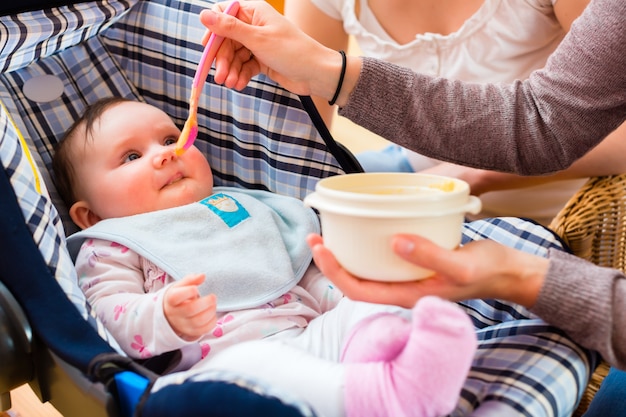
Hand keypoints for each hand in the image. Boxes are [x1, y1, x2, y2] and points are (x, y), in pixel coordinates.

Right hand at [164, 274, 216, 339]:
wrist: (170, 316)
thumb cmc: (179, 298)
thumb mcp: (180, 286)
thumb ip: (191, 279)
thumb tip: (202, 275)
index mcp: (171, 300)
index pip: (176, 297)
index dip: (189, 291)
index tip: (196, 289)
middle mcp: (175, 314)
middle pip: (190, 309)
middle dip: (206, 302)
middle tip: (213, 297)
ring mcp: (183, 325)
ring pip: (198, 321)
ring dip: (211, 311)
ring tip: (213, 305)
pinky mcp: (191, 332)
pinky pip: (203, 330)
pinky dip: (212, 321)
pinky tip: (212, 314)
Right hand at [199, 1, 353, 102]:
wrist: (316, 74)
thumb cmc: (291, 51)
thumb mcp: (258, 39)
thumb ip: (230, 28)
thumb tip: (203, 15)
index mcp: (254, 12)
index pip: (223, 15)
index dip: (213, 31)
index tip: (208, 48)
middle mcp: (254, 25)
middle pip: (227, 40)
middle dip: (223, 59)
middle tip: (220, 77)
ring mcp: (258, 43)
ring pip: (235, 55)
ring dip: (231, 70)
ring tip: (232, 84)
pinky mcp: (262, 60)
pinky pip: (244, 66)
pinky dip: (241, 75)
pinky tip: (240, 85)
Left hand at [306, 233, 547, 308]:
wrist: (509, 272)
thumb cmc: (488, 270)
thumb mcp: (462, 265)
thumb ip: (430, 256)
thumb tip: (395, 242)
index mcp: (407, 295)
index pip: (359, 291)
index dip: (334, 272)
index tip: (320, 248)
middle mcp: (402, 288)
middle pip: (356, 280)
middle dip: (332, 260)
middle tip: (316, 234)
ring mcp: (408, 277)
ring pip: (368, 268)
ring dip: (347, 252)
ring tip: (331, 230)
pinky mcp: (415, 263)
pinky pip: (384, 256)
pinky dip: (369, 243)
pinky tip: (366, 225)